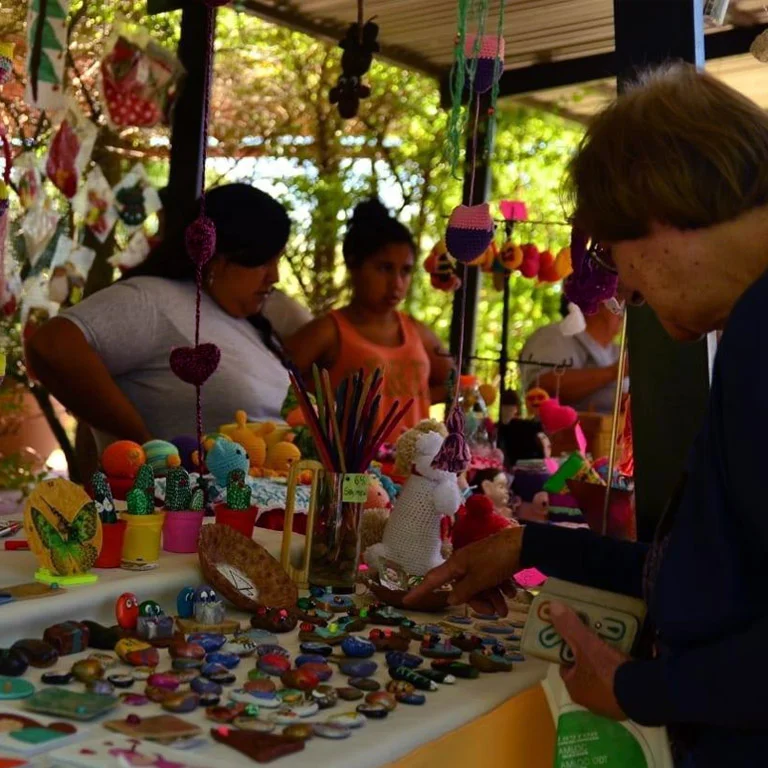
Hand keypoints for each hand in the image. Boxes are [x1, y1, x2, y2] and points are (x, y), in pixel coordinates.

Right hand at [403, 527, 522, 615]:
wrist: (525, 544)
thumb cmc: (497, 560)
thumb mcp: (480, 579)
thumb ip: (463, 591)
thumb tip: (450, 599)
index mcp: (457, 564)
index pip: (433, 580)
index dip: (419, 591)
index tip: (405, 601)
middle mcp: (466, 563)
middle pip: (463, 589)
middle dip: (479, 602)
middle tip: (495, 611)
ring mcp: (481, 562)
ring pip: (480, 587)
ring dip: (493, 598)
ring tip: (506, 607)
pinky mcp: (494, 563)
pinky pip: (491, 580)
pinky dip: (501, 588)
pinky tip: (512, 590)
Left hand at [550, 602, 627, 720]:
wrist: (644, 696)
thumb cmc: (607, 673)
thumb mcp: (586, 645)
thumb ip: (570, 627)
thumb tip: (552, 605)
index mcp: (575, 689)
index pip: (566, 665)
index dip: (569, 648)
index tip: (575, 633)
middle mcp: (590, 700)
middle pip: (587, 669)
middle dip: (592, 653)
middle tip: (598, 633)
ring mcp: (612, 704)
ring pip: (607, 675)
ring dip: (610, 661)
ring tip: (616, 640)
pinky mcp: (631, 703)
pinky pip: (624, 681)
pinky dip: (626, 669)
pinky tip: (632, 654)